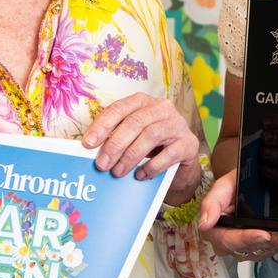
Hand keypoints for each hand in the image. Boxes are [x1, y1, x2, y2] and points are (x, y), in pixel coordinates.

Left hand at [83, 92, 200, 204]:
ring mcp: (178, 125)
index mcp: (144, 102)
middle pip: (135, 122)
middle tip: (102, 164)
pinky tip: (140, 175)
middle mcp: (162, 108)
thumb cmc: (152, 146)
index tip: (88, 143)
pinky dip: (152, 166)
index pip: (120, 108)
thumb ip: (117, 136)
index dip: (102, 125)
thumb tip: (92, 149)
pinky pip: (169, 154)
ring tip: (118, 172)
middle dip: (115, 144)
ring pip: (150, 135)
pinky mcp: (189, 143)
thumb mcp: (133, 136)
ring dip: (130, 156)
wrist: (181, 160)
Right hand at [198, 170, 277, 260]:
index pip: (228, 240)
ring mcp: (244, 246)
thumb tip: (204, 225)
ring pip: (263, 251)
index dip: (246, 239)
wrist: (247, 182)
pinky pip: (272, 250)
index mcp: (215, 228)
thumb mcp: (223, 185)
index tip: (263, 235)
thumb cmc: (234, 183)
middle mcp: (228, 242)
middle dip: (270, 242)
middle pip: (248, 249)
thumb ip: (212, 202)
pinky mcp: (258, 247)